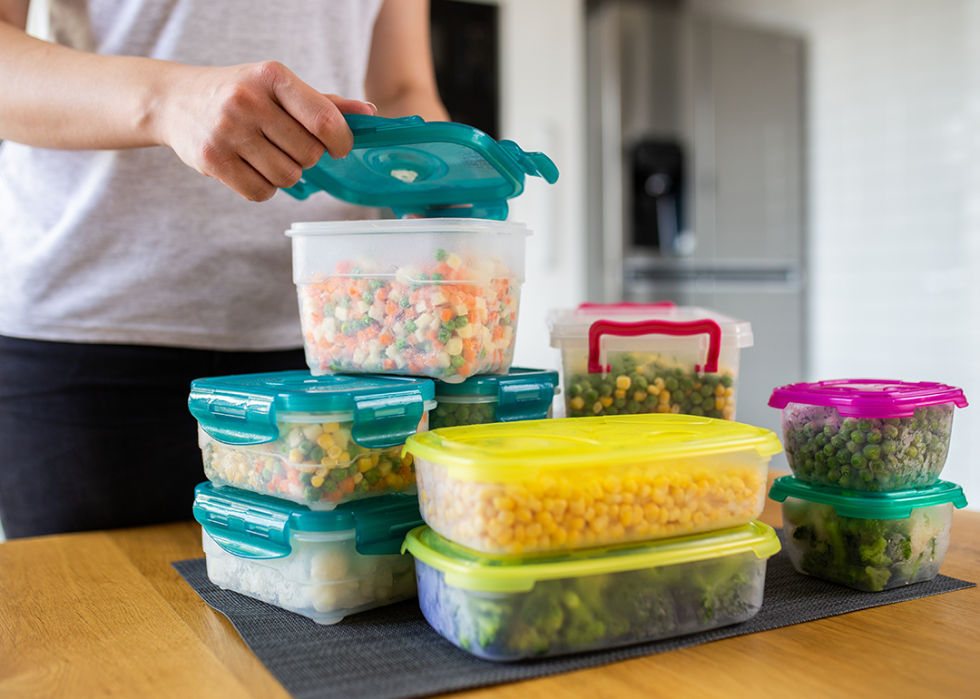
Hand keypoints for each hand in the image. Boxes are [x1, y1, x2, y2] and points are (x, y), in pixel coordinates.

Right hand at [157, 61, 375, 200]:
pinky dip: (264, 188)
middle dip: (308, 157)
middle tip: (288, 146)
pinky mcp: (213, 161)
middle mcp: (248, 101)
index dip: (342, 141)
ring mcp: (228, 132)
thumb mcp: (277, 86)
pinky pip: (261, 193)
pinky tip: (251, 168)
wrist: (175, 100)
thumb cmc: (239, 93)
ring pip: (288, 178)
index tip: (339, 146)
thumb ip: (323, 102)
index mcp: (272, 77)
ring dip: (286, 174)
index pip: (325, 120)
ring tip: (267, 155)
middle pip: (309, 155)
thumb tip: (369, 113)